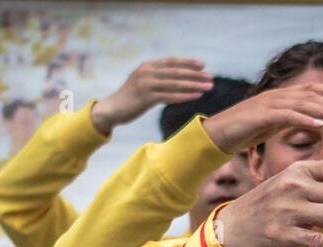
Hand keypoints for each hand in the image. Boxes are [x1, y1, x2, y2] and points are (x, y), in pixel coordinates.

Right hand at [90, 57, 213, 134]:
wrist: (112, 109)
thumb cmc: (131, 98)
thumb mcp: (144, 83)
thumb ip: (158, 79)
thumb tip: (177, 80)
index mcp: (147, 66)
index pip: (171, 61)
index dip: (188, 62)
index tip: (203, 65)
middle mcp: (147, 72)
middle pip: (176, 72)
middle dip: (195, 74)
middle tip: (211, 78)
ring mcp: (146, 84)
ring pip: (175, 83)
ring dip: (194, 85)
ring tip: (208, 88)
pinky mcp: (145, 98)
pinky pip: (169, 96)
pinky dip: (184, 96)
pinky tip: (196, 96)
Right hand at [201, 82, 322, 153]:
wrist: (217, 134)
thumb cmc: (244, 132)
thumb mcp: (271, 125)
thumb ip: (289, 122)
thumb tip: (308, 125)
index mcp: (280, 98)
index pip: (309, 90)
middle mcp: (277, 96)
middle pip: (310, 93)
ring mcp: (269, 104)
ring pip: (302, 102)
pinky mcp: (262, 115)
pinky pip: (288, 115)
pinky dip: (305, 118)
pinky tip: (320, 124)